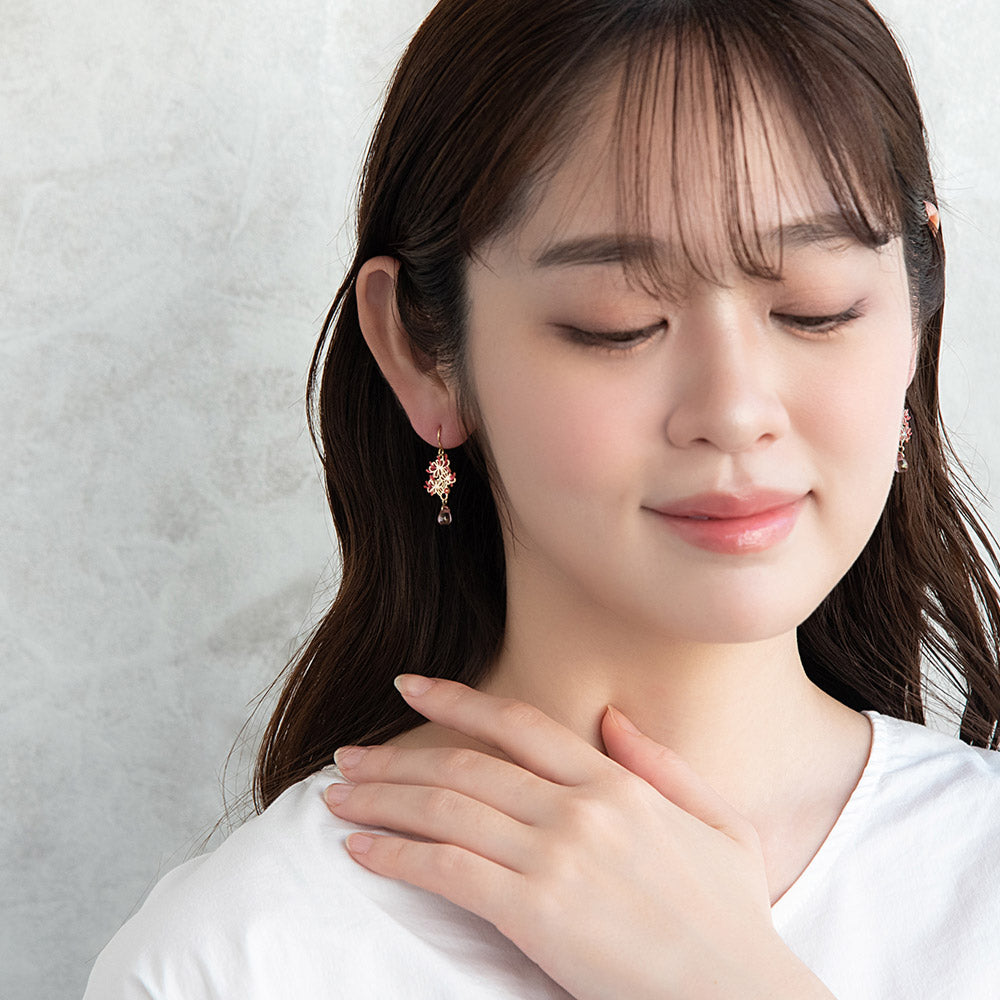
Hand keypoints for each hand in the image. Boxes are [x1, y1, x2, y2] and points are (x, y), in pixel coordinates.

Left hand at [323, 676, 834, 999]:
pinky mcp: (536, 914)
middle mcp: (579, 809)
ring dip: (383, 799)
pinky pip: (448, 871)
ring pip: (447, 810)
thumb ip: (662, 763)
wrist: (743, 997)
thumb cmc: (733, 918)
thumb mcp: (719, 822)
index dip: (457, 699)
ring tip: (337, 795)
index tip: (410, 684)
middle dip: (398, 757)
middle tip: (350, 754)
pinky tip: (361, 849)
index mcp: (617, 782)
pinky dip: (396, 855)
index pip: (519, 722)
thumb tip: (612, 716)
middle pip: (466, 765)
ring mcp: (556, 858)